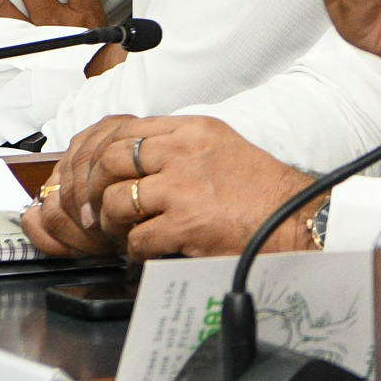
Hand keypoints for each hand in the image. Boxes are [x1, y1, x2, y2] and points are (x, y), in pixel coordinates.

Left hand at [34, 115, 314, 261]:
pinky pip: (137, 237)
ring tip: (124, 234)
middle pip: (108, 160)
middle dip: (90, 191)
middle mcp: (184, 150)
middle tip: (93, 213)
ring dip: (111, 224)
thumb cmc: (259, 191)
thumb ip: (175, 147)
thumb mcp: (218, 147)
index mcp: (190, 129)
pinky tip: (149, 251)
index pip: (118, 128)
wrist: (296, 219)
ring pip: (115, 199)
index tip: (83, 176)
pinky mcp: (187, 220)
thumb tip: (125, 160)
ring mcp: (184, 184)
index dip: (90, 154)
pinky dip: (136, 250)